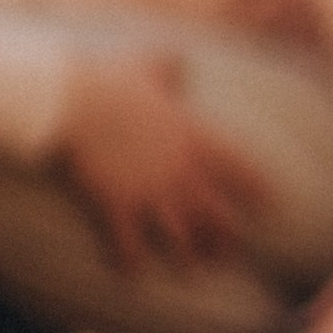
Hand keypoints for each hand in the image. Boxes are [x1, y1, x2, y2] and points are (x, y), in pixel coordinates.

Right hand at [60, 52, 267, 273]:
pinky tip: (130, 270)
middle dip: (226, 239)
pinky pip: (129, 248)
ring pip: (183, 242)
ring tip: (191, 268)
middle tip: (226, 251)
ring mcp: (148, 192)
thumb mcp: (148, 63)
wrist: (64, 101)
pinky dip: (130, 263)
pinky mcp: (115, 206)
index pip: (243, 171)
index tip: (268, 205)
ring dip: (189, 258)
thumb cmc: (107, 79)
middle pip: (220, 218)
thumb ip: (170, 66)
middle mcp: (178, 171)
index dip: (259, 191)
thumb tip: (181, 62)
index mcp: (194, 137)